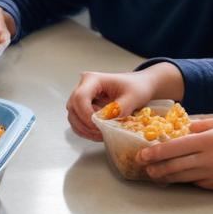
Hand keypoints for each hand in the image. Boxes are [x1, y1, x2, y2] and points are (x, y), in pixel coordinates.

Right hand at [65, 63, 183, 141]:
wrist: (140, 86)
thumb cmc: (137, 87)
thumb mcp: (133, 97)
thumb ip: (121, 108)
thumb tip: (107, 120)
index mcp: (93, 79)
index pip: (80, 97)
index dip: (86, 114)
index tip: (98, 126)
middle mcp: (83, 87)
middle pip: (73, 108)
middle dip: (85, 124)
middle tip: (101, 132)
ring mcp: (82, 97)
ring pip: (73, 116)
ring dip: (84, 129)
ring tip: (101, 134)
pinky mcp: (83, 107)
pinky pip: (77, 121)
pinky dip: (85, 130)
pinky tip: (98, 133)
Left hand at [139, 115, 212, 189]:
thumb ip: (203, 123)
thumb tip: (183, 128)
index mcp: (209, 141)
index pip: (174, 148)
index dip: (155, 152)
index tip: (142, 154)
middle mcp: (209, 160)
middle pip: (174, 166)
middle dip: (156, 167)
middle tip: (144, 166)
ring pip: (183, 178)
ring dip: (166, 176)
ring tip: (155, 173)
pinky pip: (198, 183)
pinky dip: (186, 179)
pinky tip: (178, 176)